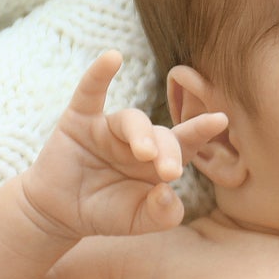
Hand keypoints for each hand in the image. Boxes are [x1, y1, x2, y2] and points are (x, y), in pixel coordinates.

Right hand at [19, 51, 228, 240]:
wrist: (59, 214)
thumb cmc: (106, 213)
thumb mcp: (138, 221)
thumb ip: (161, 214)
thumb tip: (169, 193)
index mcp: (159, 161)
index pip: (186, 143)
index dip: (202, 130)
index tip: (219, 119)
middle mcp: (139, 140)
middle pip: (162, 135)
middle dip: (168, 151)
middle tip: (168, 172)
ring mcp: (110, 128)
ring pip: (132, 120)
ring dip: (141, 134)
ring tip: (144, 153)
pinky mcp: (80, 121)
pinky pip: (91, 92)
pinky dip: (100, 75)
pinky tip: (112, 57)